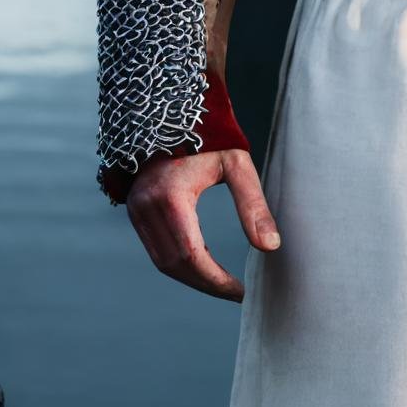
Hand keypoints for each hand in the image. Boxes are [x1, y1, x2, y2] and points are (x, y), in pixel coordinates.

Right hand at [125, 148, 279, 301]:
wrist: (171, 113)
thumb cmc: (210, 137)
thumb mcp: (236, 165)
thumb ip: (253, 206)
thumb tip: (271, 247)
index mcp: (170, 195)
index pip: (191, 254)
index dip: (216, 280)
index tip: (241, 292)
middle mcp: (146, 205)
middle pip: (175, 264)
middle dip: (206, 284)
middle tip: (236, 293)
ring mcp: (136, 208)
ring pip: (162, 262)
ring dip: (192, 278)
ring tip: (223, 284)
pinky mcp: (135, 210)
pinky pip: (156, 249)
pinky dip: (180, 264)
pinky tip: (205, 264)